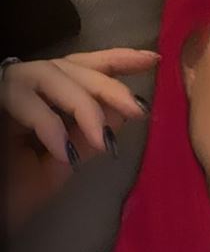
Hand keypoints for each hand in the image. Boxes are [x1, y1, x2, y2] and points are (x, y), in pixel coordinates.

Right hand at [1, 48, 159, 232]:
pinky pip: (22, 101)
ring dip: (82, 106)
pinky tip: (65, 154)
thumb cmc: (12, 193)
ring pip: (49, 76)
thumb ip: (88, 137)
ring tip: (102, 140)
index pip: (83, 68)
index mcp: (44, 98)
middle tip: (138, 110)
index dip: (117, 59)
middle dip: (108, 87)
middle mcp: (24, 86)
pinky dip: (48, 125)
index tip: (153, 59)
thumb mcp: (62, 163)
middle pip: (71, 67)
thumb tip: (123, 112)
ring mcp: (4, 90)